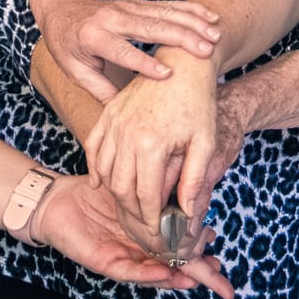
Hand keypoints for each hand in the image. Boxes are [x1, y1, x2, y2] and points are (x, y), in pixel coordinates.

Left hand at [33, 174, 234, 298]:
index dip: (201, 253)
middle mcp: (138, 251)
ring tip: (198, 279)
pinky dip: (148, 274)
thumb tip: (186, 190)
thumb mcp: (130, 191)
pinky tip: (165, 272)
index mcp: (147, 235)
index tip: (221, 254)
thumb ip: (155, 194)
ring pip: (155, 275)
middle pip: (175, 268)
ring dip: (177, 278)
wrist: (57, 201)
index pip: (179, 248)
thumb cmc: (93, 195)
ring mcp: (123, 258)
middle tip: (224, 286)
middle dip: (199, 277)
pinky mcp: (105, 262)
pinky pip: (129, 270)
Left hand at [37, 0, 219, 99]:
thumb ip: (101, 91)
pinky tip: (211, 16)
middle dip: (180, 38)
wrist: (63, 9)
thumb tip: (125, 119)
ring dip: (192, 23)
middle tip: (206, 50)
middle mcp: (112, 18)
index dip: (144, 62)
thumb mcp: (76, 72)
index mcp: (93, 37)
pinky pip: (168, 5)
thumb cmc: (69, 47)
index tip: (168, 74)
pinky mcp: (138, 3)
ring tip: (215, 36)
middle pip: (150, 27)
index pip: (122, 51)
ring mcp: (127, 7)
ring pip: (164, 13)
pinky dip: (191, 10)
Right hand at [83, 63, 220, 250]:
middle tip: (145, 226)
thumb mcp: (205, 142)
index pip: (145, 195)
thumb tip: (186, 214)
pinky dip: (95, 168)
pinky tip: (101, 183)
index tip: (159, 233)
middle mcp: (126, 133)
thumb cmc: (198, 103)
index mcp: (151, 143)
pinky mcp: (108, 113)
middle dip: (133, 212)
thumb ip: (194, 179)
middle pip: (121, 187)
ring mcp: (113, 122)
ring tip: (132, 207)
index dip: (152, 219)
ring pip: (105, 171)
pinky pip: (93, 147)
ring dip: (116, 193)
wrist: (184, 65)